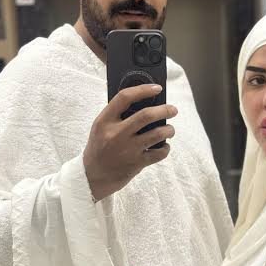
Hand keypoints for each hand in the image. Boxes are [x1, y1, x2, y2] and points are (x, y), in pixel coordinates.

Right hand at [83, 84, 176, 200]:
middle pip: (146, 115)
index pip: (124, 98)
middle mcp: (116, 134)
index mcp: (104, 121)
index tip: (157, 88)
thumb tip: (143, 102)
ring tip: (170, 129)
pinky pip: (159, 153)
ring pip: (157, 134)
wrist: (92, 177)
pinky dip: (165, 148)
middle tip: (173, 109)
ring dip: (169, 130)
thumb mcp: (100, 128)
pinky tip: (164, 147)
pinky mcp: (136, 163)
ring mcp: (127, 149)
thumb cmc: (99, 149)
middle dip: (165, 110)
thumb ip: (116, 116)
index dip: (143, 90)